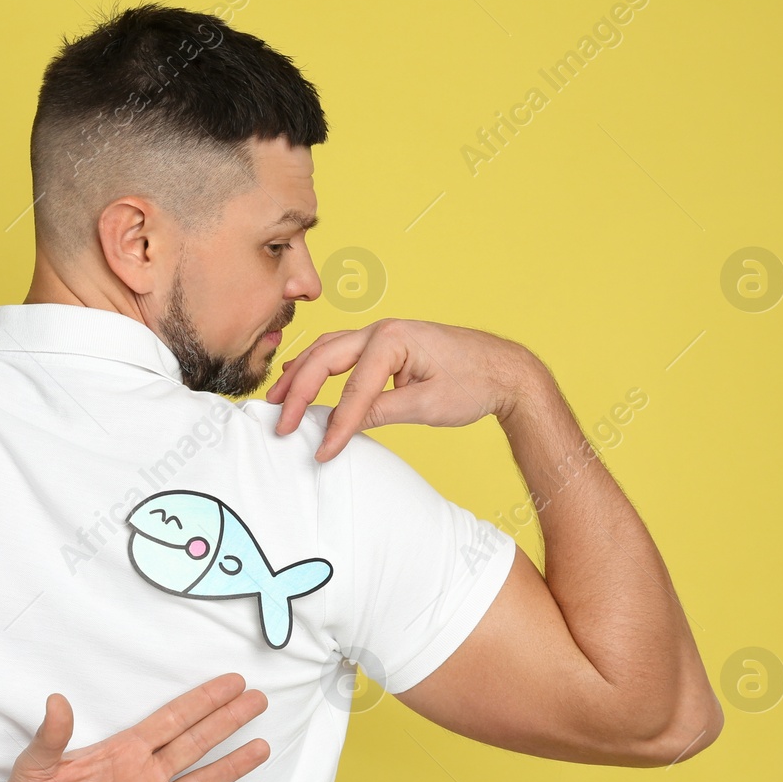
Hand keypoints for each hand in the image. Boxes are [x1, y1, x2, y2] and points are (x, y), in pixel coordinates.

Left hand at [0, 674, 269, 781]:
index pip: (172, 720)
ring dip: (230, 768)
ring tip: (261, 749)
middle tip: (259, 700)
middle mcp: (142, 777)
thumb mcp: (34, 767)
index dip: (203, 701)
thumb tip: (55, 700)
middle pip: (195, 744)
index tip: (233, 682)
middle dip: (227, 721)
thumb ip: (50, 736)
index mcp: (122, 752)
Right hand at [265, 318, 539, 461]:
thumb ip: (382, 412)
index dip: (336, 423)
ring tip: (277, 400)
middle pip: (325, 357)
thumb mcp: (428, 405)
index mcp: (393, 339)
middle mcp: (382, 329)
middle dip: (298, 391)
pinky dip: (317, 366)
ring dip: (300, 373)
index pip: (354, 388)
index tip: (322, 451)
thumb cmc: (474, 382)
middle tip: (281, 422)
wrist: (504, 369)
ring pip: (327, 350)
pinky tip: (301, 378)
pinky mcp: (385, 345)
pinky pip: (341, 353)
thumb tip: (344, 427)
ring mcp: (382, 334)